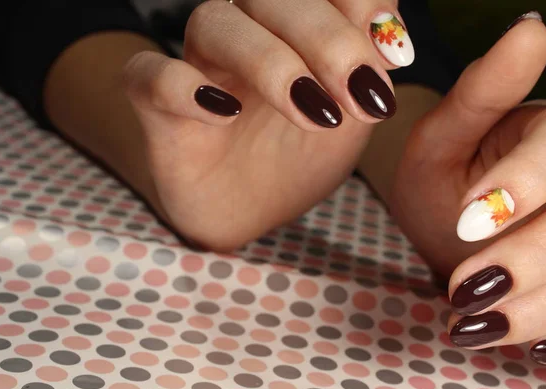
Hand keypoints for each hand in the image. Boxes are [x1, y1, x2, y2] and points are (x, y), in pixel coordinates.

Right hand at [122, 0, 412, 250]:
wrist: (250, 210)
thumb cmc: (298, 156)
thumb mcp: (351, 115)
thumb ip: (368, 71)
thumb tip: (391, 38)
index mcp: (288, 27)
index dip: (359, 4)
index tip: (396, 56)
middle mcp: (240, 31)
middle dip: (328, 42)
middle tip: (364, 99)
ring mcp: (194, 64)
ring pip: (215, 23)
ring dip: (271, 63)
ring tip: (318, 115)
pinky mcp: (155, 105)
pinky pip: (150, 76)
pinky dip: (183, 87)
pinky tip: (226, 114)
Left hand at [388, 13, 545, 369]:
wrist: (458, 224)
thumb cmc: (447, 176)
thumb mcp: (443, 138)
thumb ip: (481, 96)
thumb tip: (529, 30)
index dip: (523, 187)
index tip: (467, 223)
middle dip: (531, 261)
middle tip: (465, 295)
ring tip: (478, 328)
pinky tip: (538, 349)